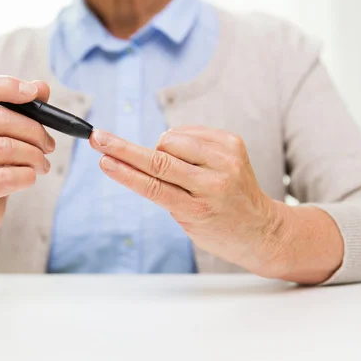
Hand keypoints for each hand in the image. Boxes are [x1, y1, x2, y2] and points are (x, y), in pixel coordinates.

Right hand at [0, 75, 54, 268]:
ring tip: (42, 165)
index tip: (34, 93)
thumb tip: (42, 87)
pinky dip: (25, 175)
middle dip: (33, 130)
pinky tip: (31, 177)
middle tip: (49, 145)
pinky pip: (2, 177)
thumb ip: (23, 111)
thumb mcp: (4, 138)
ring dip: (33, 156)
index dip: (5, 86)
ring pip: (3, 148)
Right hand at [90, 126, 285, 275]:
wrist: (262, 228)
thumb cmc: (217, 228)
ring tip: (173, 165)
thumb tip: (142, 155)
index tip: (103, 160)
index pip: (152, 186)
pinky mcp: (233, 143)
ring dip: (159, 148)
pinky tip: (187, 155)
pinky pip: (189, 132)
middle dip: (123, 147)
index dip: (124, 172)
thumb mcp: (186, 220)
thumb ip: (165, 191)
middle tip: (98, 137)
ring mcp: (226, 160)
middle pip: (158, 159)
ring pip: (172, 139)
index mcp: (198, 208)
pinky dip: (178, 140)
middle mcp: (214, 182)